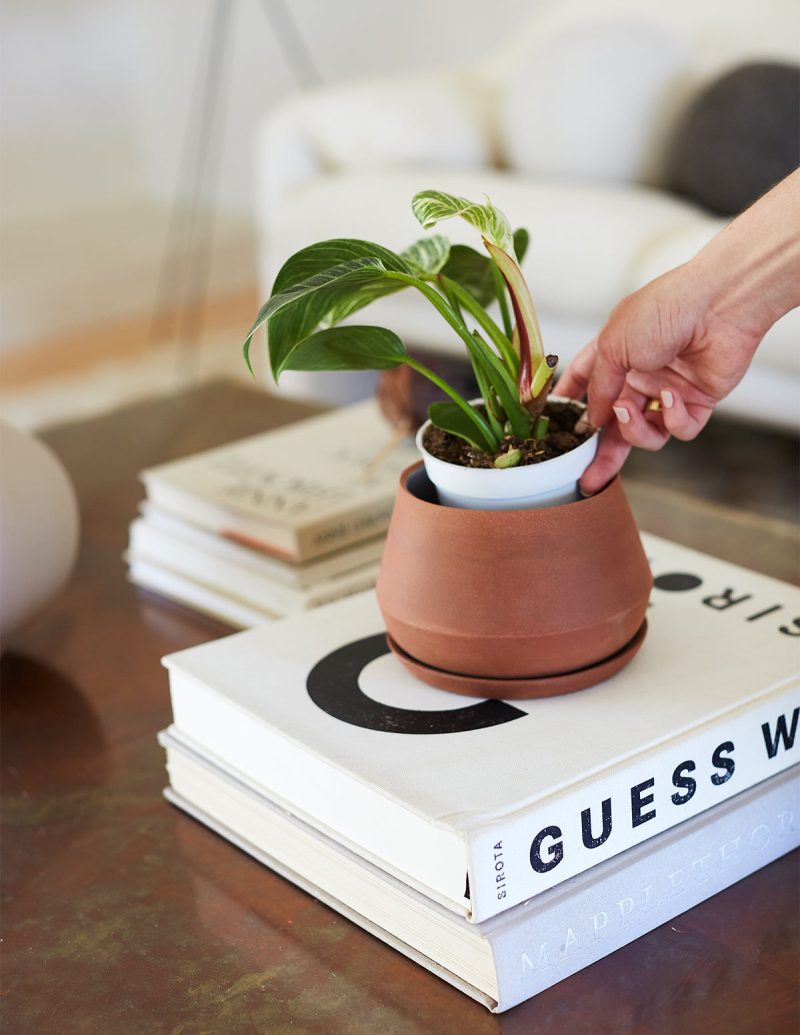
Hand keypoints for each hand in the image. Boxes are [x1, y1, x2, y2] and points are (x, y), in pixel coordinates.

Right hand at [558, 263, 762, 494]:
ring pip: (645, 434)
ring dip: (634, 430)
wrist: (719, 304)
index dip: (570, 407)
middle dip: (601, 453)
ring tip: (630, 411)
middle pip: (615, 424)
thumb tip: (593, 421)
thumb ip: (598, 389)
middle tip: (586, 477)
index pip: (585, 384)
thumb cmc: (662, 311)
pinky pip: (678, 430)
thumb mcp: (612, 348)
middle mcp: (640, 375)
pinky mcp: (698, 402)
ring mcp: (668, 391)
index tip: (555, 431)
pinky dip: (672, 420)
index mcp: (615, 355)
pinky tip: (671, 397)